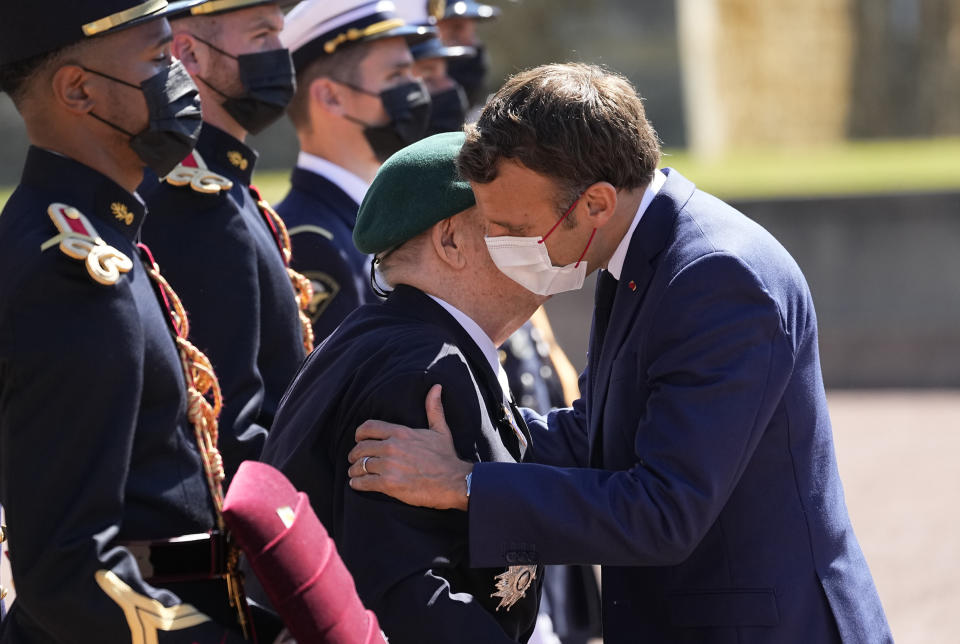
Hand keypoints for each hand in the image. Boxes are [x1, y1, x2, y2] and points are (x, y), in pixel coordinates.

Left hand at [347, 384, 473, 510]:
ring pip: (360, 465)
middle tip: (354, 460)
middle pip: (361, 448)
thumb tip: (436, 387)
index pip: (369, 427)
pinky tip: (357, 484)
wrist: (454, 482)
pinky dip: (357, 483)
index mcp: (401, 432)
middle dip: (354, 454)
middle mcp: (392, 447)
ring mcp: (389, 465)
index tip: (359, 440)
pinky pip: (364, 482)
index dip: (360, 434)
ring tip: (354, 473)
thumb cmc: (446, 457)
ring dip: (354, 470)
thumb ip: (434, 409)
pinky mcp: (389, 484)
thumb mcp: (440, 430)